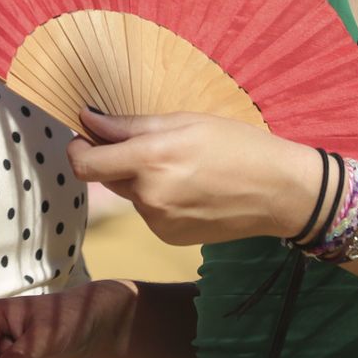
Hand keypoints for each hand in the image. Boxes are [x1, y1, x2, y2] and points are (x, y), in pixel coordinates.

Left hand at [67, 109, 322, 244]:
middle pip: (106, 176)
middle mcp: (149, 196)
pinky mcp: (170, 238)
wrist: (279, 192)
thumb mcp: (183, 121)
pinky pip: (149, 212)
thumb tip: (87, 119)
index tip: (83, 136)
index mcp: (150, 160)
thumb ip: (129, 125)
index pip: (85, 164)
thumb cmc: (235, 145)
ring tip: (181, 167)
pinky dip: (158, 200)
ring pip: (130, 194)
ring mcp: (159, 222)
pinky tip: (189, 190)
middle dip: (115, 160)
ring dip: (140, 180)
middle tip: (150, 145)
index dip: (77, 149)